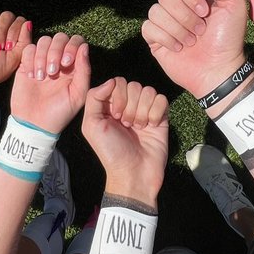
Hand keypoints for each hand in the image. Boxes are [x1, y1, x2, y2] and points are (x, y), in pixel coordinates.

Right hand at [10, 32, 90, 133]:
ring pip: (44, 41)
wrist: (35, 124)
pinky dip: (30, 60)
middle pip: (60, 37)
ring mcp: (42, 61)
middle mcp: (59, 59)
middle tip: (53, 71)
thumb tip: (84, 47)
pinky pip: (29, 49)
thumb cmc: (60, 112)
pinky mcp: (26, 65)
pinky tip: (32, 76)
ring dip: (43, 57)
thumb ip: (84, 71)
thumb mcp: (78, 95)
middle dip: (56, 51)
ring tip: (42, 77)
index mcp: (74, 65)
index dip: (72, 46)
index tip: (66, 62)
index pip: (76, 41)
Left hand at [82, 78, 167, 204]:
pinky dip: (156, 112)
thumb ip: (94, 98)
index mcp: (111, 105)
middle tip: (127, 125)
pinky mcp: (161, 117)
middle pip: (134, 85)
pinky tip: (151, 126)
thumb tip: (111, 81)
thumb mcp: (91, 125)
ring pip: (148, 91)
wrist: (133, 172)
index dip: (118, 96)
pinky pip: (162, 99)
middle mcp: (129, 105)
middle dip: (130, 105)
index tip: (115, 116)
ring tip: (138, 128)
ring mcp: (145, 110)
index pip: (118, 82)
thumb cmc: (110, 151)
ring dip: (142, 110)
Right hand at [142, 0, 247, 96]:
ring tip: (191, 41)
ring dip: (178, 29)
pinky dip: (166, 38)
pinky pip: (148, 27)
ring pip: (155, 11)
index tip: (205, 12)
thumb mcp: (234, 3)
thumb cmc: (228, 38)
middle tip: (201, 30)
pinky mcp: (155, 38)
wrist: (218, 70)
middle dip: (185, 15)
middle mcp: (177, 6)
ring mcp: (165, 22)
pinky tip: (178, 48)